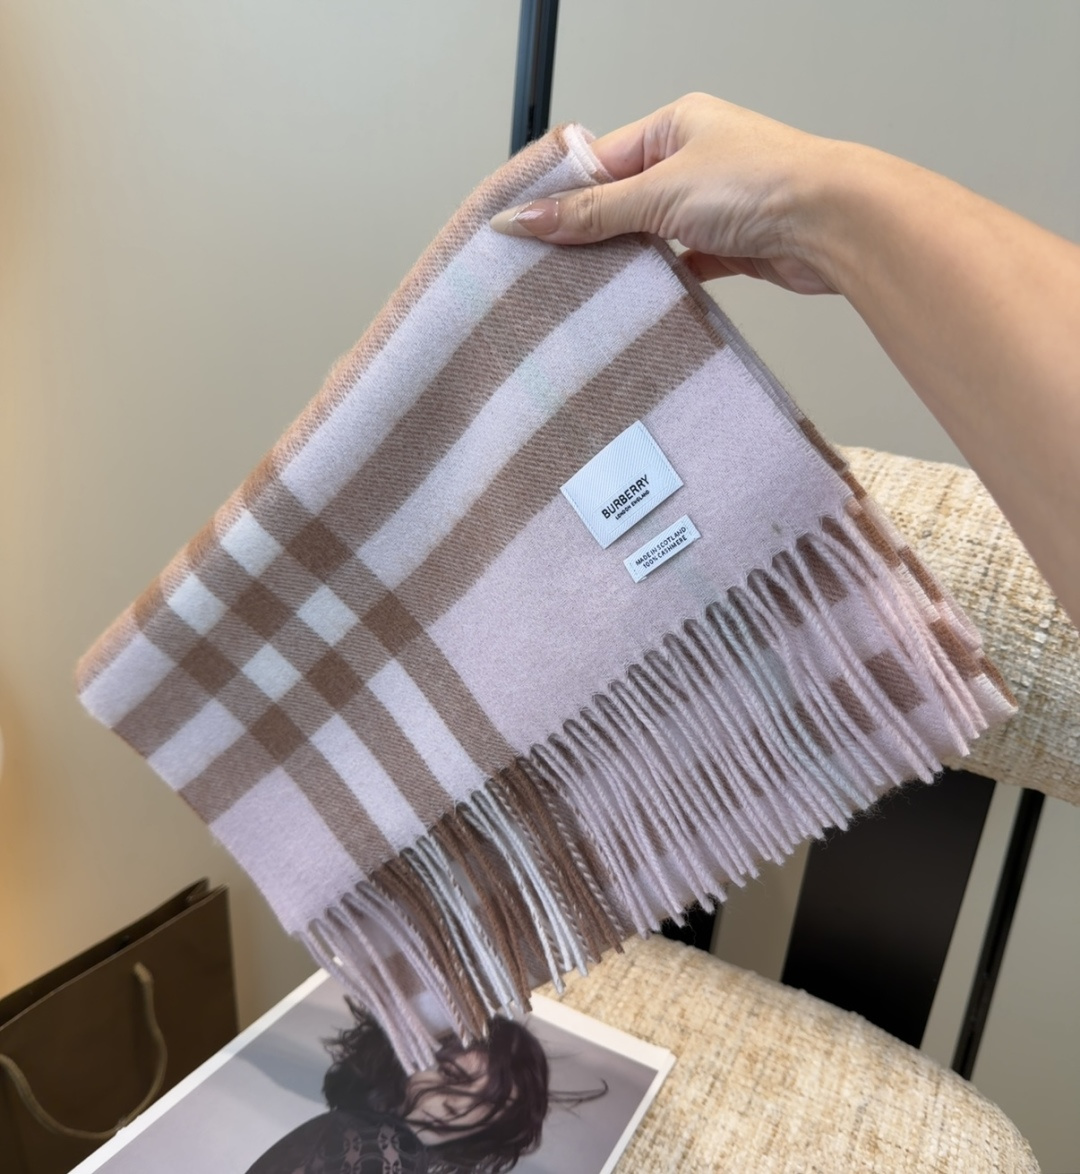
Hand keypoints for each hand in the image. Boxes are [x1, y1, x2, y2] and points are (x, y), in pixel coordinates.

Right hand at [490, 93, 837, 294]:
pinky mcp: (730, 244)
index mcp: (675, 125)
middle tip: (550, 265)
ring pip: (651, 236)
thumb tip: (530, 218)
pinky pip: (681, 265)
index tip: (524, 227)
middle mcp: (694, 160)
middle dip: (591, 232)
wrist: (834, 224)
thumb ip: (591, 212)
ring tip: (589, 287)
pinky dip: (662, 281)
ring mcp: (713, 203)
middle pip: (622, 200)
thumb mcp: (659, 193)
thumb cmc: (765, 183)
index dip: (562, 195)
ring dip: (627, 260)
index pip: (600, 160)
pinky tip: (639, 298)